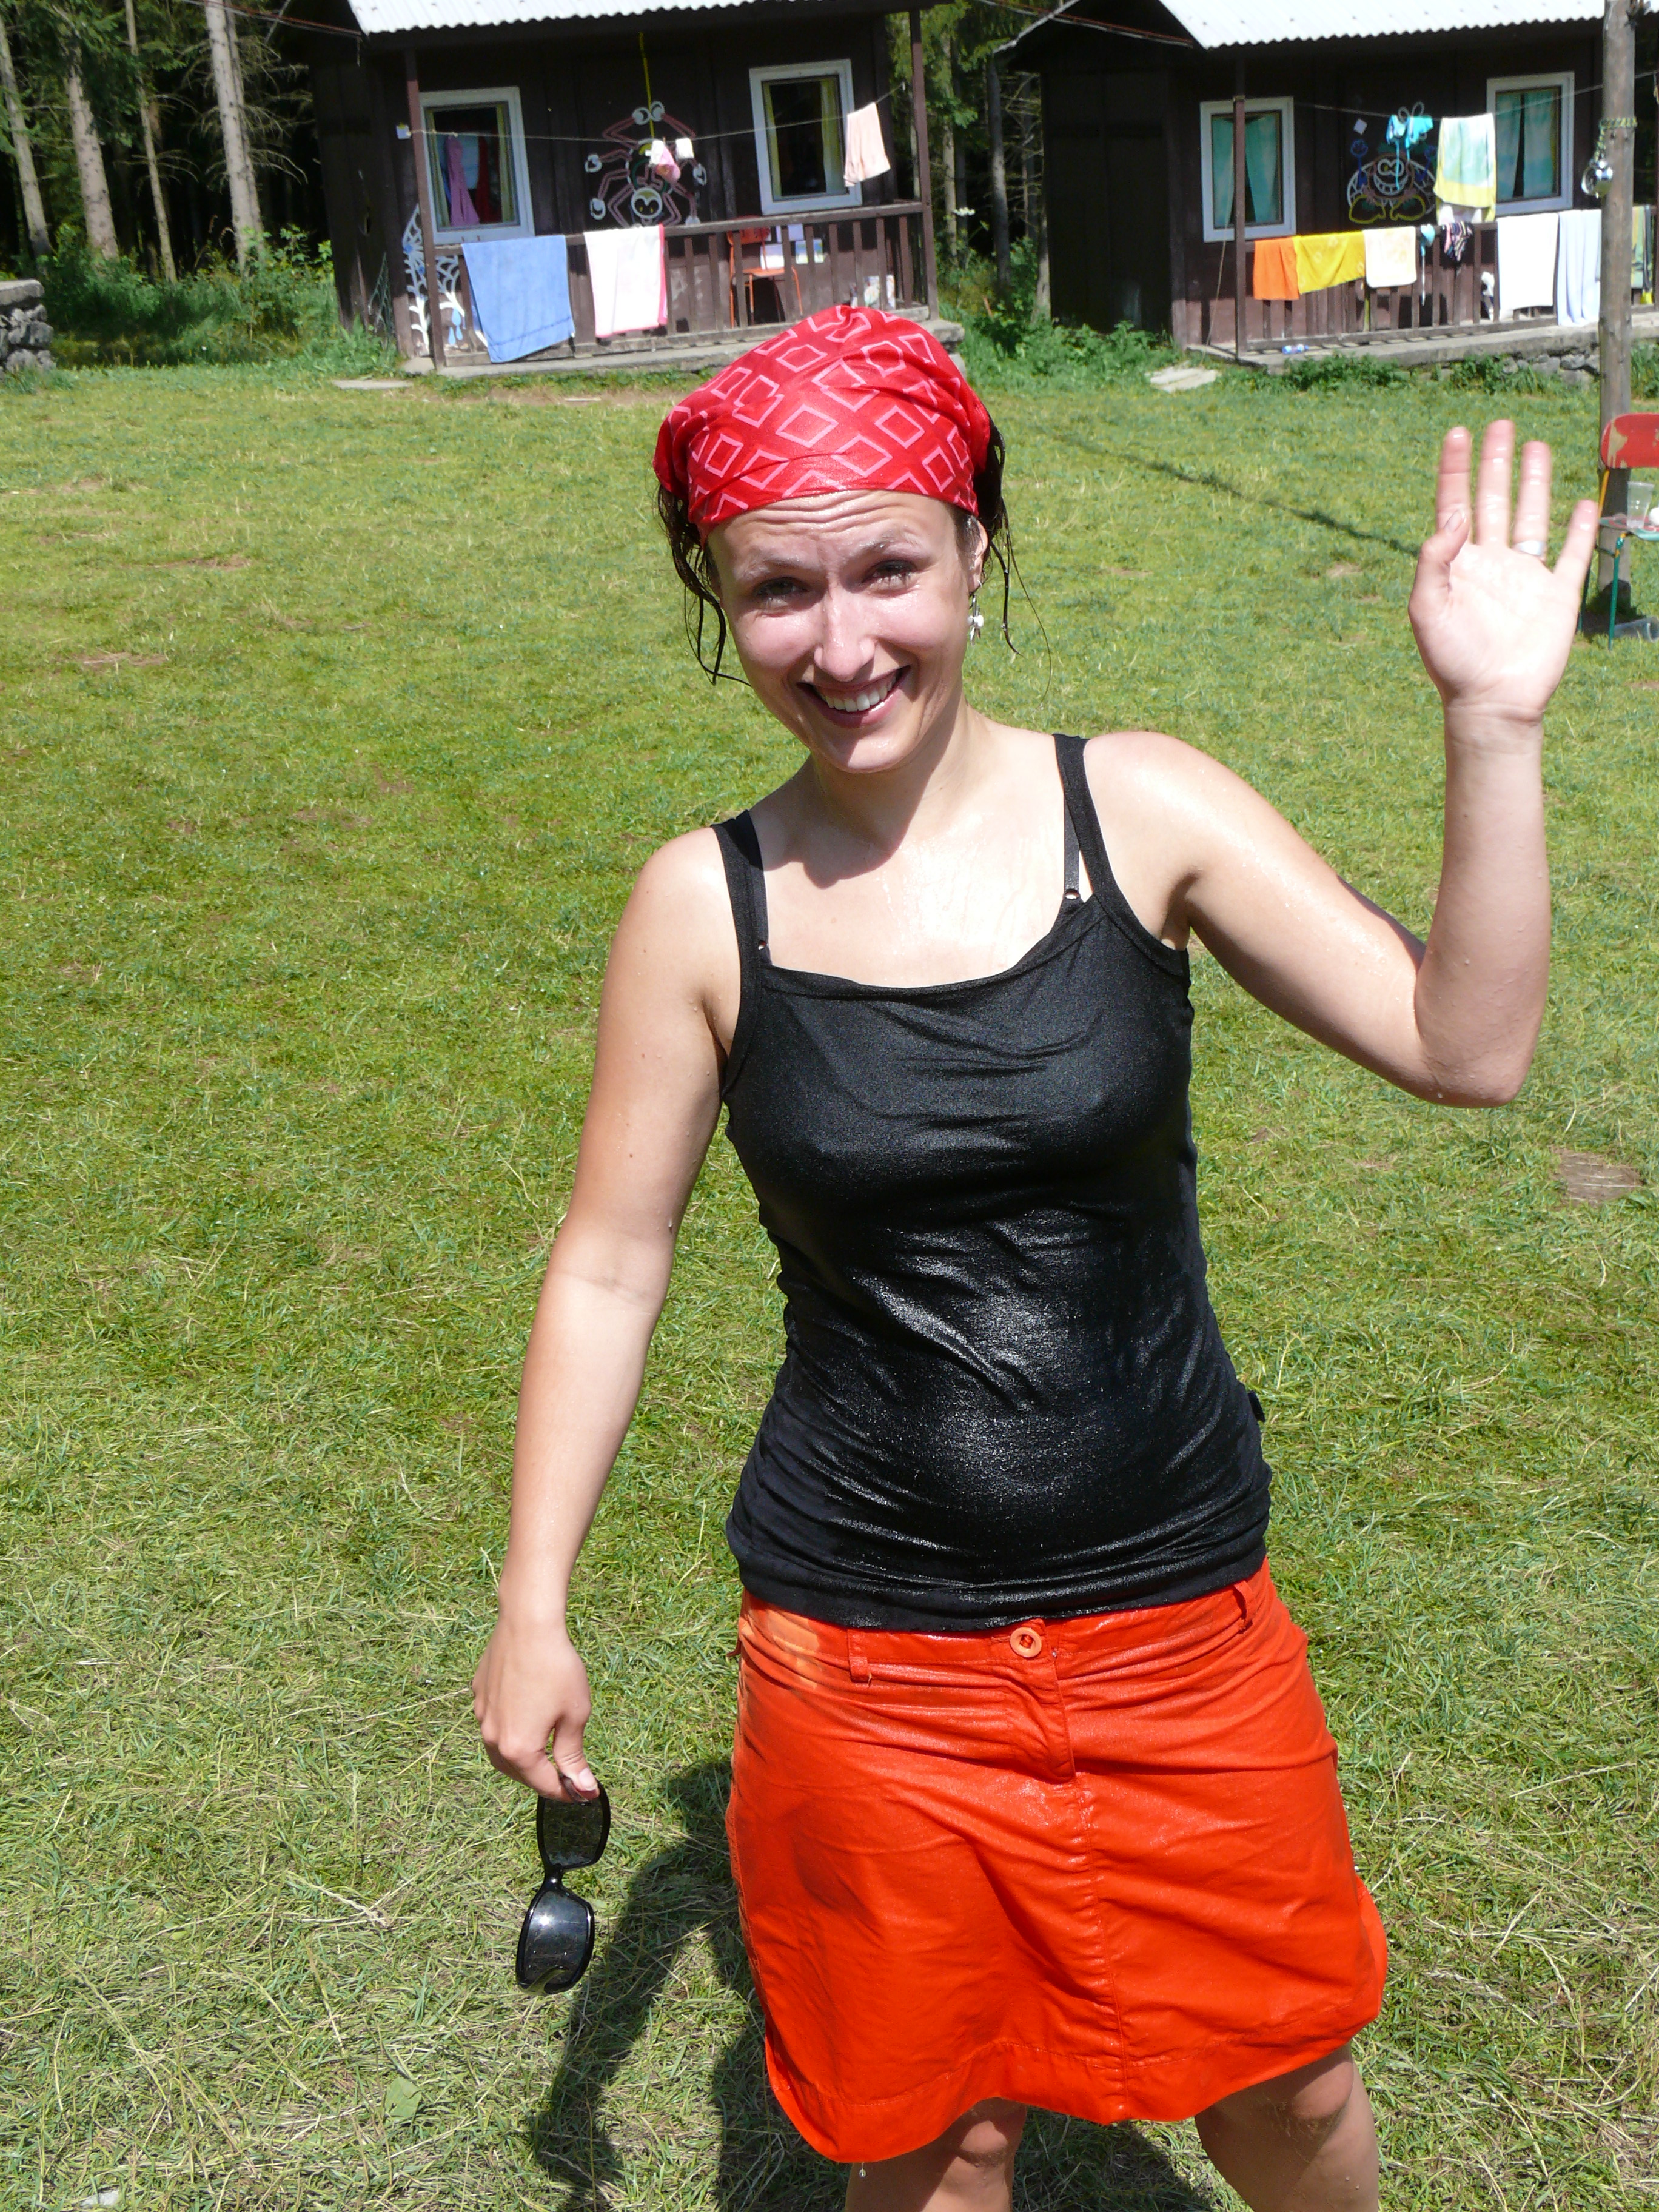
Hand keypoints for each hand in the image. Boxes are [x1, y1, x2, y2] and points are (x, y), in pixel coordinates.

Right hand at [472, 1605, 597, 1799]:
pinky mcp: (478, 1695)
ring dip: (521, 1758)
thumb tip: (582, 1788)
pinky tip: (525, 1717)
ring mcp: (482, 1716)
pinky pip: (493, 1723)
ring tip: (543, 1752)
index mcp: (518, 1749)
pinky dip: (509, 1730)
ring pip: (500, 1751)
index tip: (585, 1791)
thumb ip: (573, 1756)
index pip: (544, 1784)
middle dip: (541, 1778)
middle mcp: (493, 1738)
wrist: (528, 1624)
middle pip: (518, 1772)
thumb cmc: (556, 1668)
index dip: (567, 1791)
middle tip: (564, 1774)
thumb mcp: (574, 1715)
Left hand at [1408, 421, 1596, 730]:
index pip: (1454, 505)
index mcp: (1457, 566)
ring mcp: (1525, 578)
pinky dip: (1578, 528)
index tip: (1457, 434)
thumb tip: (1456, 512)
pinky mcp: (1557, 596)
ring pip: (1531, 516)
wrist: (1491, 700)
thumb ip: (1433, 559)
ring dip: (1533, 482)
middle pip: (1493, 500)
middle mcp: (1490, 564)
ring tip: (1535, 445)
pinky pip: (1571, 555)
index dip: (1455, 470)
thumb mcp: (1426, 608)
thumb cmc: (1451, 660)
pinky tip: (1580, 503)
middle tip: (1500, 425)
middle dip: (1496, 463)